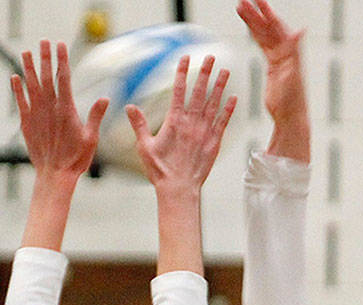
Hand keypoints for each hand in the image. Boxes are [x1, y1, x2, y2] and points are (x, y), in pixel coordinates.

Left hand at [12, 40, 107, 181]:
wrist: (55, 174)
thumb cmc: (76, 159)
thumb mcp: (91, 137)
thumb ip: (95, 116)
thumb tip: (105, 99)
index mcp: (67, 110)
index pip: (64, 78)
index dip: (62, 60)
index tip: (61, 45)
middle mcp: (49, 109)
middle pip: (46, 77)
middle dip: (45, 57)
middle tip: (43, 41)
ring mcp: (36, 115)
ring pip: (31, 86)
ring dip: (28, 67)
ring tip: (26, 52)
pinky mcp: (27, 124)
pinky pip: (21, 102)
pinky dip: (17, 89)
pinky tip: (15, 77)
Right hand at [127, 54, 235, 194]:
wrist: (179, 189)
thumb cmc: (160, 170)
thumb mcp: (144, 146)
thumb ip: (138, 124)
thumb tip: (129, 106)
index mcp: (174, 122)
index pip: (178, 90)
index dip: (182, 72)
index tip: (186, 58)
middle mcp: (191, 123)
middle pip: (199, 92)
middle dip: (205, 73)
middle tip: (211, 57)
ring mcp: (204, 132)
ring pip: (214, 104)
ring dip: (220, 86)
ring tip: (225, 71)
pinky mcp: (214, 142)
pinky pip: (223, 122)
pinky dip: (228, 109)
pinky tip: (233, 97)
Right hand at [237, 0, 306, 128]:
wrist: (290, 117)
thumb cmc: (293, 100)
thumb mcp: (293, 73)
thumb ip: (295, 50)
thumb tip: (301, 30)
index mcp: (290, 52)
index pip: (277, 27)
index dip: (267, 13)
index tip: (257, 0)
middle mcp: (286, 52)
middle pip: (268, 27)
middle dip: (256, 13)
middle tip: (243, 0)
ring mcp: (279, 58)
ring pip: (264, 34)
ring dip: (253, 21)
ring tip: (240, 8)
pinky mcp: (273, 66)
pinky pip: (263, 45)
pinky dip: (255, 35)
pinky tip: (249, 27)